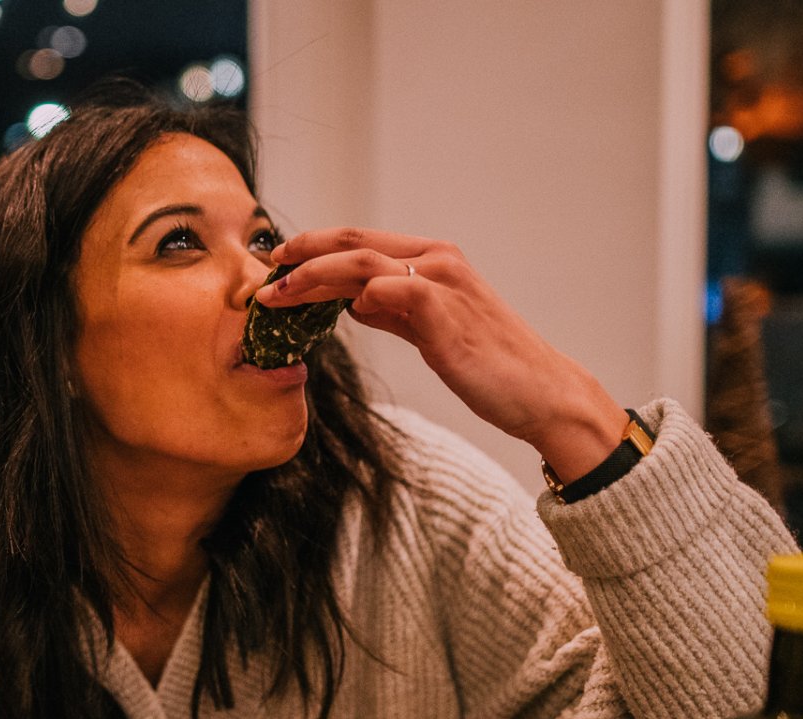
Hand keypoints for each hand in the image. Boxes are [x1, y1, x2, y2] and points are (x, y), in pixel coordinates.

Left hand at [255, 227, 627, 483]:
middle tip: (264, 268)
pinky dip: (363, 294)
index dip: (313, 247)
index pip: (360, 240)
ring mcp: (445, 282)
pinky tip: (342, 310)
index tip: (277, 263)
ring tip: (278, 293)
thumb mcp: (430, 330)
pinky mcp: (448, 313)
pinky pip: (396, 289)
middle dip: (302, 252)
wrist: (538, 392)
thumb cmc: (487, 364)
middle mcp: (438, 260)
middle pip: (354, 240)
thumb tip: (353, 300)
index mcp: (432, 259)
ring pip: (364, 261)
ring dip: (313, 275)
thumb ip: (394, 311)